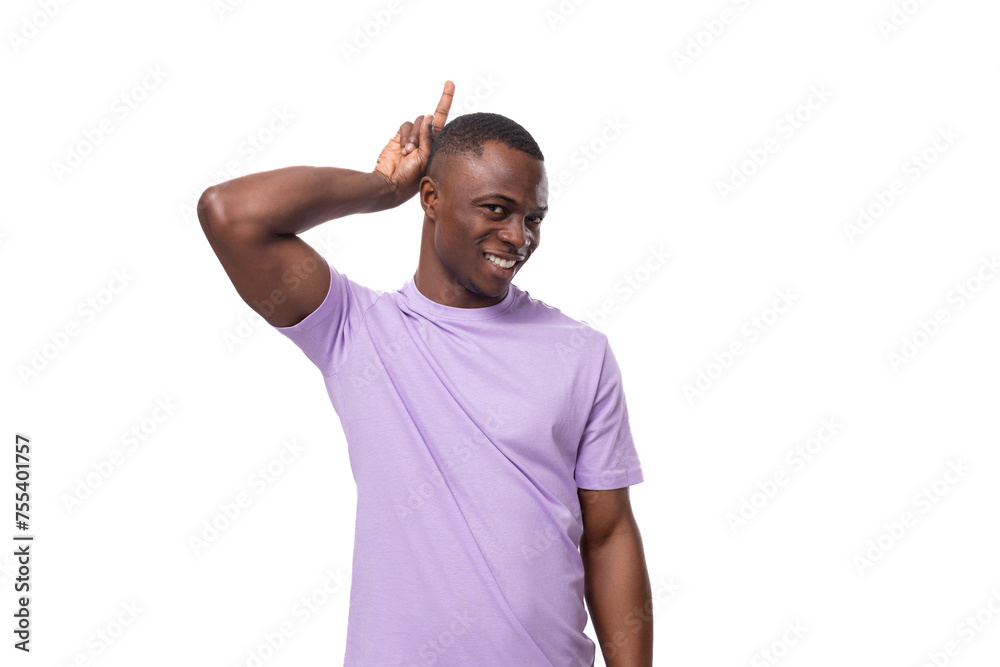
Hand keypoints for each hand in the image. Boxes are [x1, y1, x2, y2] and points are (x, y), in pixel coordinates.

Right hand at [373, 80, 454, 206]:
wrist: (391, 183)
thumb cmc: (412, 176)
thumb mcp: (426, 157)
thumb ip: (429, 136)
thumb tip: (429, 116)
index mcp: (438, 144)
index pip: (444, 119)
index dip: (446, 100)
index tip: (450, 83)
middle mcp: (427, 139)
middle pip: (430, 119)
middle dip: (423, 131)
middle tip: (415, 149)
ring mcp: (414, 137)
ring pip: (417, 121)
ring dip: (413, 135)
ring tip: (409, 152)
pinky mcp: (400, 136)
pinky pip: (405, 125)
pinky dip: (405, 135)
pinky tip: (403, 150)